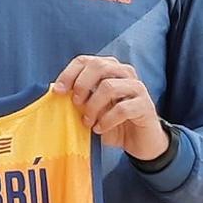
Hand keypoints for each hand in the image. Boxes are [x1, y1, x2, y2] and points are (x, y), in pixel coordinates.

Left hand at [53, 56, 168, 160]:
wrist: (140, 142)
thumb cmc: (112, 122)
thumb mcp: (92, 108)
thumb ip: (79, 97)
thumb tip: (57, 91)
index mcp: (110, 68)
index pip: (85, 60)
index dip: (69, 74)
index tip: (58, 91)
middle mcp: (125, 73)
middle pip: (99, 66)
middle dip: (82, 85)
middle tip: (76, 104)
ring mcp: (137, 87)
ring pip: (109, 86)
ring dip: (93, 106)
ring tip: (87, 122)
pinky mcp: (145, 105)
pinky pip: (122, 109)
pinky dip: (106, 120)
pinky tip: (99, 129)